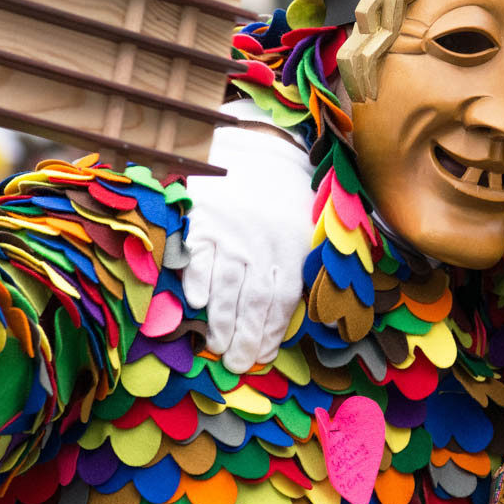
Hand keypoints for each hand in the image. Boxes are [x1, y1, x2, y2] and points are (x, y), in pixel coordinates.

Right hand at [182, 104, 315, 370]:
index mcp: (293, 245)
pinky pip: (198, 255)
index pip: (283, 299)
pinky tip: (197, 303)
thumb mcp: (306, 224)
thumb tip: (301, 313)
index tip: (261, 356)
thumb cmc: (283, 191)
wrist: (254, 140)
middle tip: (237, 364)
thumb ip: (300, 265)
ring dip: (221, 321)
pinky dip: (198, 280)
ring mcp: (230, 229)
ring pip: (226, 285)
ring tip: (217, 347)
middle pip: (254, 300)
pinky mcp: (202, 217)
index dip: (271, 331)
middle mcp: (263, 241)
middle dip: (246, 338)